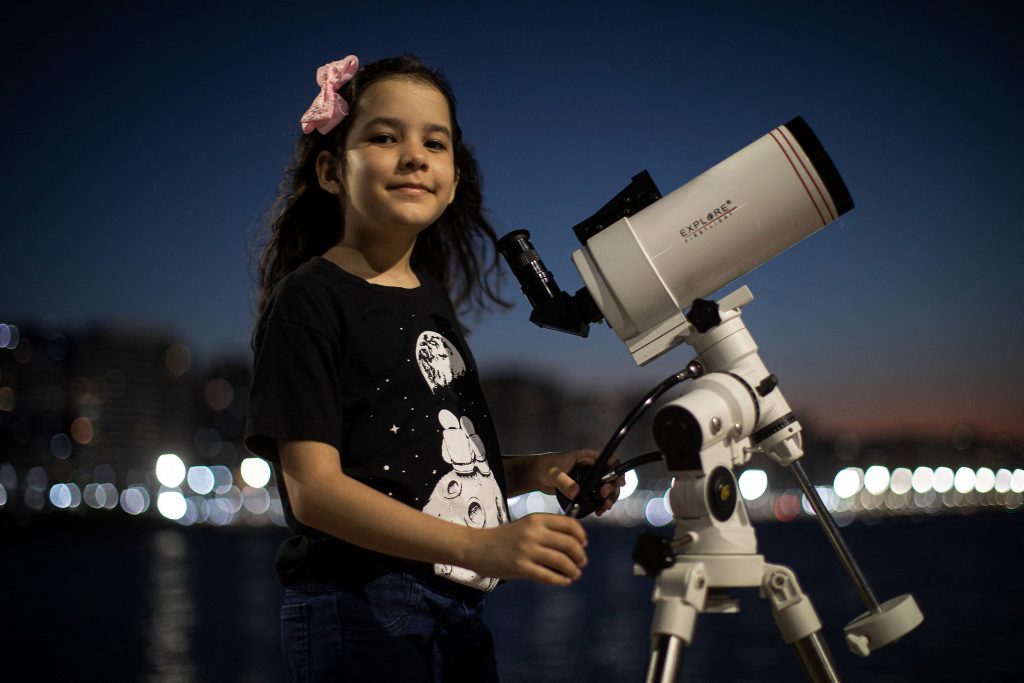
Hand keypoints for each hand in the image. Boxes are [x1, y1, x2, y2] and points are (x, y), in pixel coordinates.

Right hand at [464, 513, 587, 585]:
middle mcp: (534, 532)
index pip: (569, 524)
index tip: (584, 544)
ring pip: (561, 561)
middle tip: (581, 563)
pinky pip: (548, 575)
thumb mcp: (526, 525)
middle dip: (580, 556)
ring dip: (573, 570)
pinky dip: (560, 580)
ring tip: (575, 574)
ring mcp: (527, 550)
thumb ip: (546, 530)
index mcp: (537, 519)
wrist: (477, 547)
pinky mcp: (521, 567)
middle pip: (569, 544)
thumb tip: (573, 543)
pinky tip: (564, 581)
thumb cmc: (504, 537)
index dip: (581, 536)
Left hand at [534, 449, 624, 516]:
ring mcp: (589, 479)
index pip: (608, 460)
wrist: (537, 476)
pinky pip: (597, 497)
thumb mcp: (554, 473)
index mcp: (587, 457)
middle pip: (610, 477)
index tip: (618, 482)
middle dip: (612, 489)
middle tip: (605, 498)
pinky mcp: (585, 490)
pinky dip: (600, 504)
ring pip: (606, 489)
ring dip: (608, 499)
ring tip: (603, 508)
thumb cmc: (544, 467)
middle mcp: (591, 467)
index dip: (616, 470)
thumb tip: (576, 492)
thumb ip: (564, 481)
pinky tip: (598, 512)